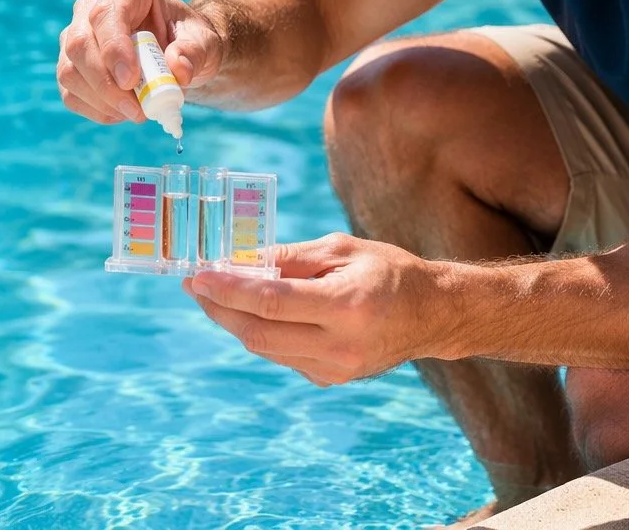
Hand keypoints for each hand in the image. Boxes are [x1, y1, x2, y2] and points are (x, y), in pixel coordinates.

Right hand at [56, 0, 223, 123]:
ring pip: (69, 71)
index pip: (106, 13)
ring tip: (138, 113)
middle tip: (138, 110)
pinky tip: (123, 113)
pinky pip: (71, 93)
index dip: (113, 48)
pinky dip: (97, 110)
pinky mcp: (72, 67)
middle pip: (79, 43)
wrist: (179, 53)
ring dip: (102, 101)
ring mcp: (75, 38)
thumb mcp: (204, 41)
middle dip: (105, 83)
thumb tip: (178, 70)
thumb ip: (195, 52)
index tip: (130, 80)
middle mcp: (91, 9)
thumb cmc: (189, 40)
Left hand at [183, 233, 454, 386]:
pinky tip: (254, 312)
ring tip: (216, 294)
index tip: (199, 274)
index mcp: (347, 306)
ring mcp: (335, 369)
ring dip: (234, 322)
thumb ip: (289, 257)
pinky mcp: (331, 379)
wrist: (432, 315)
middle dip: (220, 308)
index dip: (229, 288)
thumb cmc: (388, 271)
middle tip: (196, 284)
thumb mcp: (342, 249)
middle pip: (259, 332)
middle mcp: (340, 345)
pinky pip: (282, 355)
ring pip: (265, 348)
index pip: (271, 300)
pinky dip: (261, 332)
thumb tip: (239, 260)